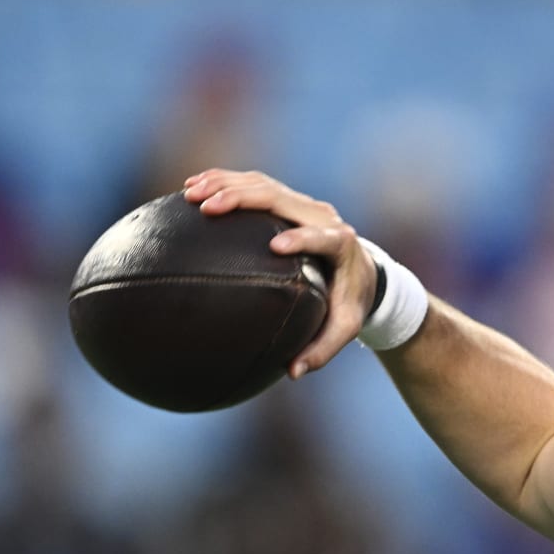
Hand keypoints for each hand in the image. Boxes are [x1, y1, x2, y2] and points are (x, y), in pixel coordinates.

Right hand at [182, 168, 377, 378]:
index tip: (276, 246)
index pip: (321, 237)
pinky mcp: (288, 200)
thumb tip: (293, 372)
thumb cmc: (350, 303)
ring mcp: (304, 204)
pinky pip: (255, 184)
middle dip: (242, 198)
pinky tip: (192, 186)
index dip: (302, 238)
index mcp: (341, 245)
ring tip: (190, 193)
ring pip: (263, 184)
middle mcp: (323, 217)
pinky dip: (224, 181)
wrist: (363, 271)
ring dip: (225, 184)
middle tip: (206, 207)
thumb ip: (322, 350)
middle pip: (281, 197)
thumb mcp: (344, 329)